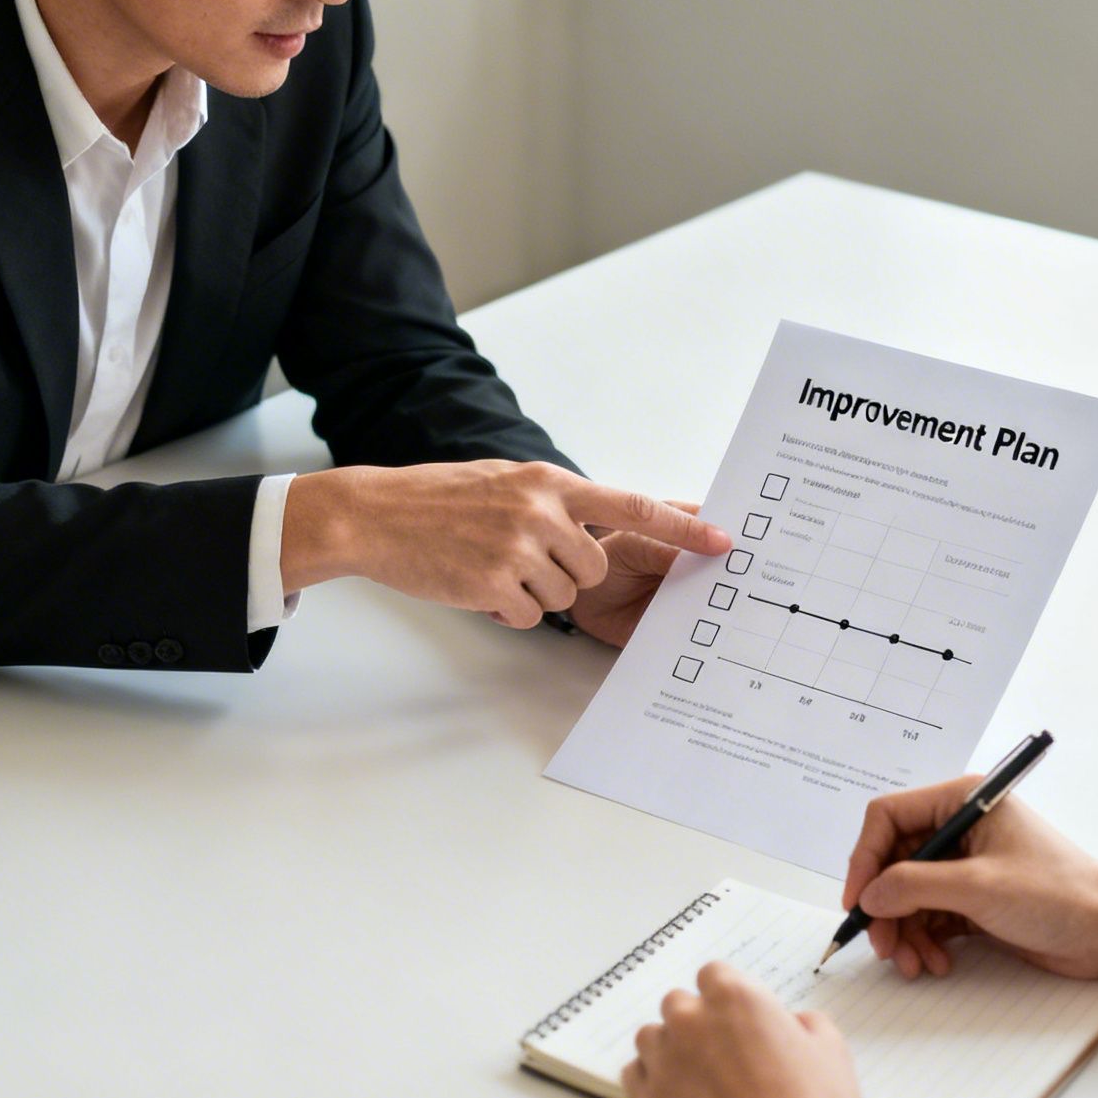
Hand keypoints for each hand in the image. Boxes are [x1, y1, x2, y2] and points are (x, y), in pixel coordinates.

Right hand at [280, 462, 729, 627]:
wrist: (375, 514)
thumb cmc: (438, 499)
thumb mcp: (504, 481)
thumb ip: (551, 500)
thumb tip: (592, 524)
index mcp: (550, 481)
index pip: (633, 504)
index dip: (682, 527)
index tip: (722, 541)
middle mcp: (542, 510)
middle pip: (595, 568)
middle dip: (568, 576)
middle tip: (524, 563)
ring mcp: (519, 547)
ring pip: (563, 596)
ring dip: (533, 595)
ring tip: (490, 568)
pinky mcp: (496, 583)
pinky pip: (530, 616)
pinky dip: (507, 611)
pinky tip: (475, 586)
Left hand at [622, 962, 862, 1097]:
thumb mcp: (829, 1049)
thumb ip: (805, 1022)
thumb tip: (794, 1024)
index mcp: (734, 995)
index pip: (713, 974)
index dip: (726, 995)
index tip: (736, 1014)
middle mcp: (692, 1019)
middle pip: (678, 1002)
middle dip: (697, 1020)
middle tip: (721, 1049)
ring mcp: (667, 1058)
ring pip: (652, 1035)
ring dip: (670, 1046)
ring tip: (697, 1072)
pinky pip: (635, 1072)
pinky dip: (651, 1076)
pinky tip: (675, 1088)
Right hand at [842, 784, 1097, 980]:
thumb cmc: (1060, 894)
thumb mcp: (978, 887)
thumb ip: (914, 886)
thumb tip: (870, 895)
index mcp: (963, 801)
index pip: (888, 817)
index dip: (865, 857)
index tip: (858, 900)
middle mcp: (960, 828)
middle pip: (893, 861)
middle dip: (885, 907)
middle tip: (883, 946)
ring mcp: (966, 865)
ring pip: (907, 894)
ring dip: (904, 932)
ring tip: (914, 964)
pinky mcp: (973, 899)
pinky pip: (928, 917)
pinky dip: (924, 941)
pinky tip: (936, 963)